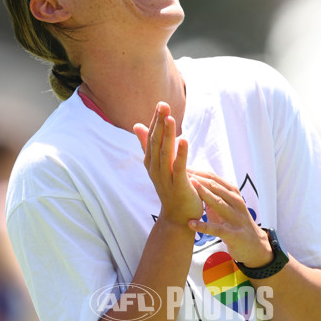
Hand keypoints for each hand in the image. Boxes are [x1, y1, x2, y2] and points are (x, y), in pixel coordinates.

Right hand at [134, 102, 202, 227]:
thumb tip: (137, 125)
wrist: (178, 217)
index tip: (161, 104)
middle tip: (163, 105)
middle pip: (156, 142)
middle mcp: (155, 169)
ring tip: (170, 118)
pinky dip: (181, 153)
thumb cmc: (170, 189)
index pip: (152, 138)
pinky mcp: (179, 185)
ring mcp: (166, 178)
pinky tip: (184, 140)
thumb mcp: (158, 165)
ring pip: (165, 153)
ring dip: (168, 135)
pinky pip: (179, 167)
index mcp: (151, 162)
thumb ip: (148, 145)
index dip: (156, 121)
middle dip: (160, 123)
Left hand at [188, 171, 271, 265]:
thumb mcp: (226, 205)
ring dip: (203, 195)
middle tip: (182, 173)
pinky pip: (216, 229)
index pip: (214, 178)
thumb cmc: (235, 223)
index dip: (198, 172)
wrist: (254, 245)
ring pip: (218, 203)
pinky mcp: (234, 234)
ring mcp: (236, 218)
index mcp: (233, 193)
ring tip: (189, 188)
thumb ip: (214, 194)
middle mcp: (236, 202)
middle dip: (198, 179)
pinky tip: (191, 223)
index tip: (183, 167)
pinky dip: (203, 226)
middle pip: (216, 187)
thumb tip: (194, 180)